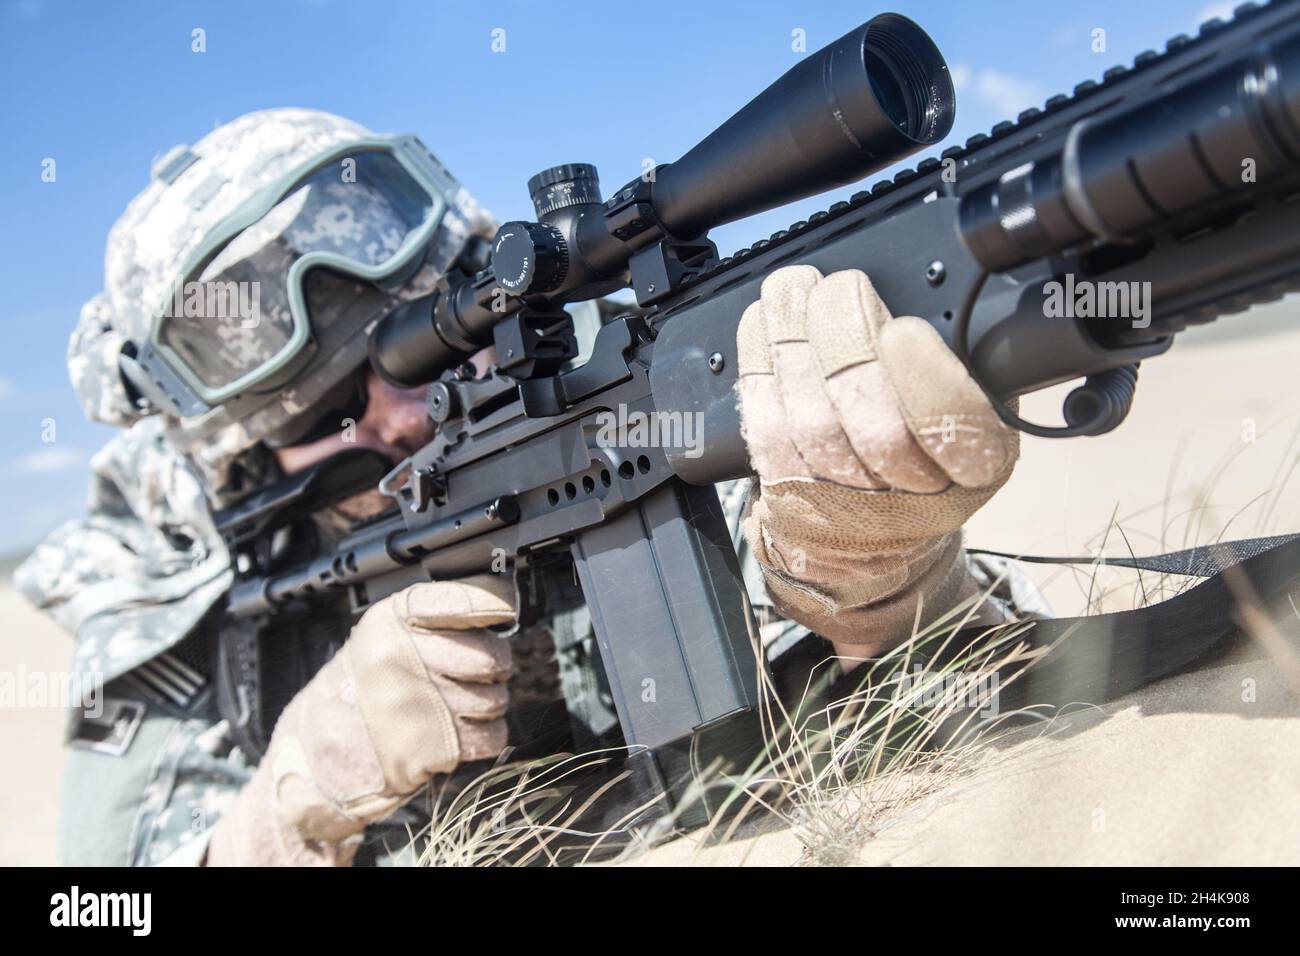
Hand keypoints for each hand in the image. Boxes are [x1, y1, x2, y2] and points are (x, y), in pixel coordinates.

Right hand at [207, 574, 516, 865]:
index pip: (463, 600)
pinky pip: (492, 736)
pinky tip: (464, 730)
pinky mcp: (431, 748)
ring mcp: (418, 706)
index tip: (506, 609)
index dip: (493, 603)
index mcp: (391, 622)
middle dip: (495, 664)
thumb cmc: (361, 689)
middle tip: (483, 669)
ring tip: (462, 703)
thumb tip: (499, 601)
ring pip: (496, 697)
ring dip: (490, 702)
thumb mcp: (381, 636)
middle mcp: (403, 659)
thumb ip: (433, 617)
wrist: (319, 752)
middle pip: (490, 655)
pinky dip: (487, 735)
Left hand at [735, 266, 1017, 658]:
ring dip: (795, 342)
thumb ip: (961, 365)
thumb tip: (914, 304)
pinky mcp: (787, 495)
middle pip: (875, 428)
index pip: (959, 436)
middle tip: (840, 286)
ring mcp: (843, 507)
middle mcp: (912, 503)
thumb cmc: (926, 446)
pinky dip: (759, 366)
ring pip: (812, 422)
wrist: (874, 529)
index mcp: (976, 473)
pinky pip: (766, 427)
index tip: (904, 330)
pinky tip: (762, 324)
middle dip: (848, 343)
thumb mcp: (975, 408)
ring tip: (794, 288)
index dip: (926, 383)